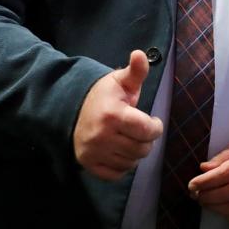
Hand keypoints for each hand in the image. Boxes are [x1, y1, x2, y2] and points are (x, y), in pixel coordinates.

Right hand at [73, 50, 163, 180]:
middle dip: (146, 140)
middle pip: (142, 149)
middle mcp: (101, 136)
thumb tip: (140, 54)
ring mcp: (93, 152)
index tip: (152, 121)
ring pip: (131, 162)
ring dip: (135, 153)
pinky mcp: (88, 164)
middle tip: (140, 130)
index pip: (148, 131)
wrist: (72, 110)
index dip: (156, 127)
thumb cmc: (104, 96)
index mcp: (113, 115)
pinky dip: (122, 165)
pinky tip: (119, 151)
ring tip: (129, 139)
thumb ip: (136, 71)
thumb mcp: (120, 81)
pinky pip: (116, 174)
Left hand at [188, 137, 228, 222]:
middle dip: (207, 196)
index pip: (224, 174)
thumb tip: (203, 169)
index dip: (205, 182)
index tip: (191, 185)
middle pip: (227, 193)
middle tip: (195, 195)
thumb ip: (222, 158)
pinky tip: (221, 209)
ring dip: (215, 207)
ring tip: (205, 202)